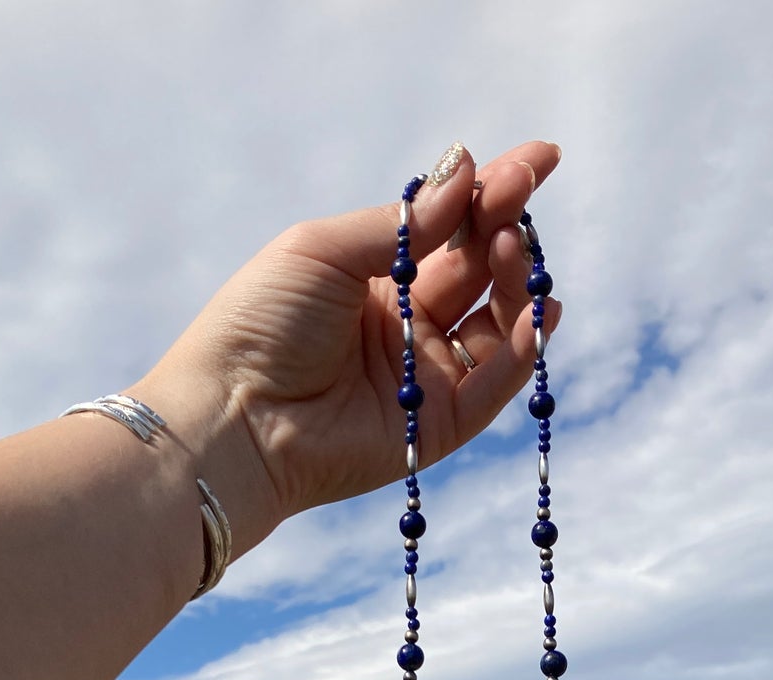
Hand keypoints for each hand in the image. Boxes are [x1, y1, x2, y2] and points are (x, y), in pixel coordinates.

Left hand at [140, 140, 562, 555]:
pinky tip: (539, 310)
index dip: (490, 193)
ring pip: (495, 324)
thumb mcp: (324, 250)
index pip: (447, 230)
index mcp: (372, 279)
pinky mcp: (437, 427)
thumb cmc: (259, 323)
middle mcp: (405, 326)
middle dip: (505, 224)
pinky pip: (493, 384)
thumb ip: (401, 222)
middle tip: (521, 191)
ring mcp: (424, 377)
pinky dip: (522, 348)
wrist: (233, 415)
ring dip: (514, 280)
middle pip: (476, 270)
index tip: (539, 159)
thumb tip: (467, 173)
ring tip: (510, 245)